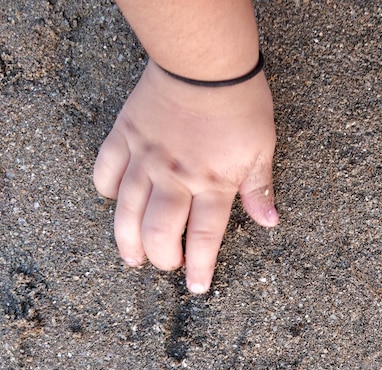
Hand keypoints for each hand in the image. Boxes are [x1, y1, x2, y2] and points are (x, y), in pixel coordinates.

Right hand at [94, 59, 277, 293]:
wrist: (205, 64)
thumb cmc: (241, 105)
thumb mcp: (261, 149)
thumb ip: (259, 189)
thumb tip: (270, 222)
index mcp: (213, 182)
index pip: (203, 238)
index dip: (199, 267)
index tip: (197, 287)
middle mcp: (175, 177)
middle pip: (159, 231)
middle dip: (161, 257)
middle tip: (166, 264)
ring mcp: (146, 157)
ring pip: (127, 210)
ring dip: (127, 239)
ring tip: (131, 257)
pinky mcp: (125, 136)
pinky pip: (106, 171)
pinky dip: (107, 190)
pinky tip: (115, 200)